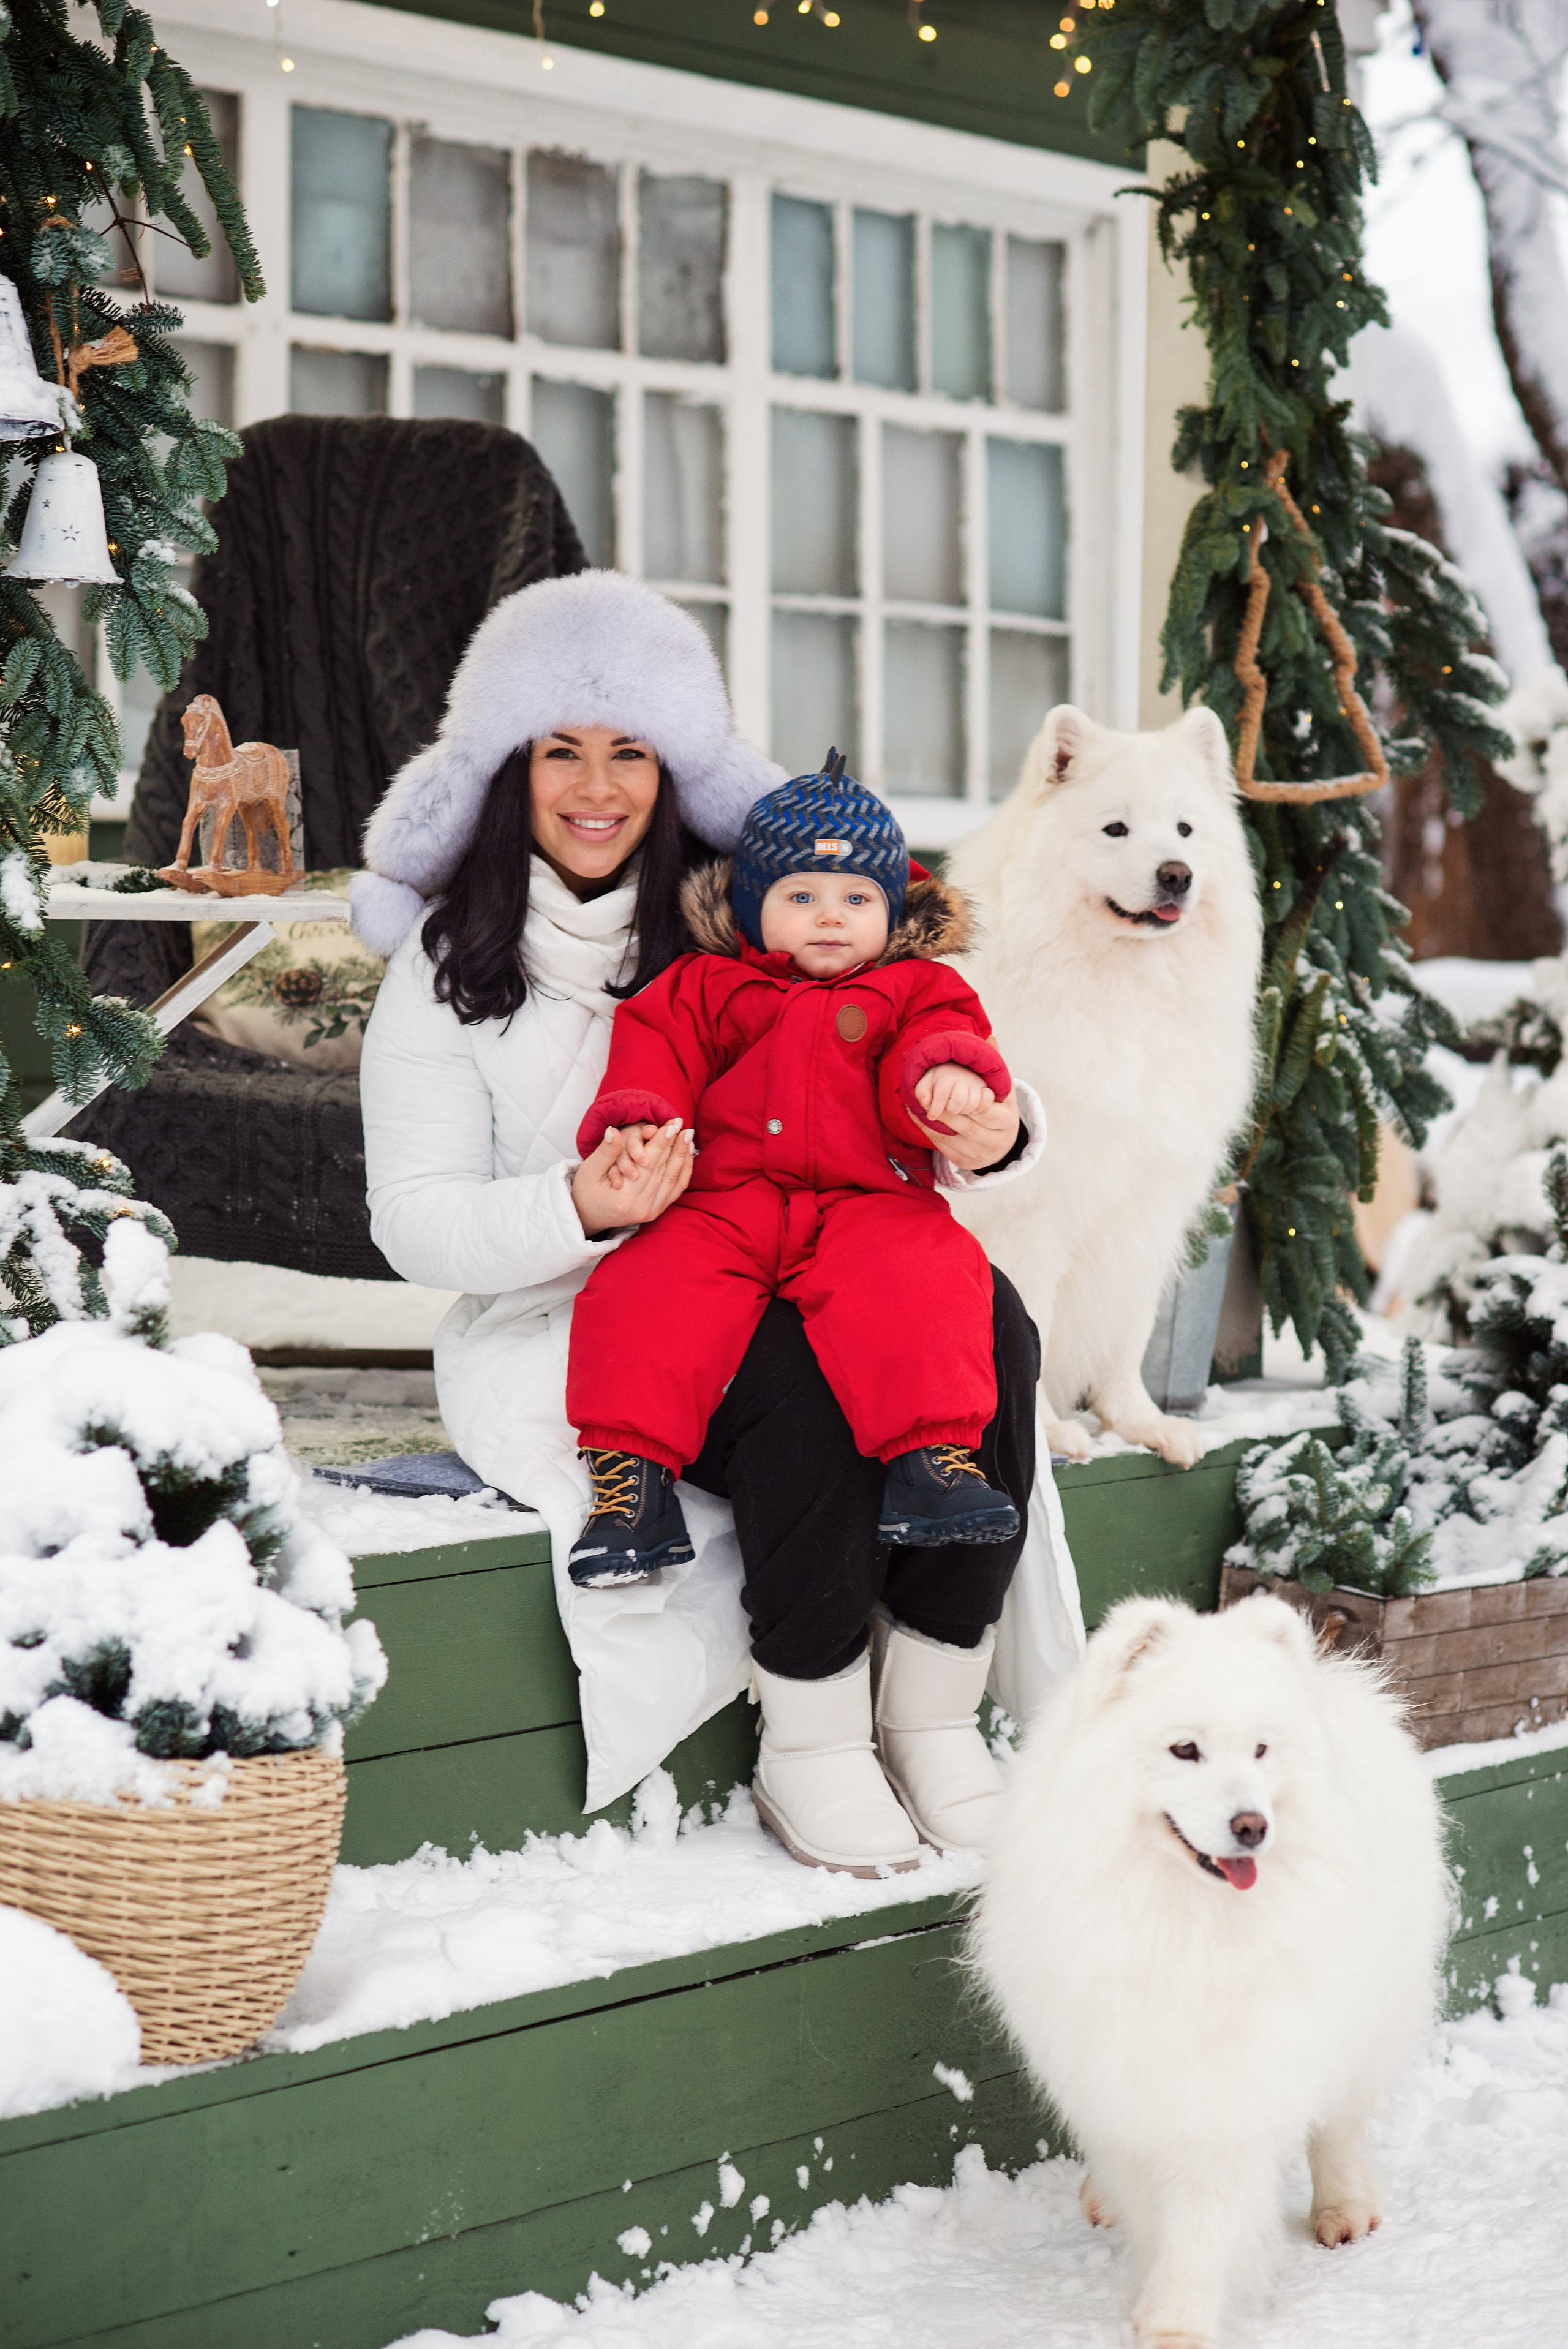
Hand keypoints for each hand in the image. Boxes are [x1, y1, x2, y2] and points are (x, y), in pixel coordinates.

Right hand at [571, 1119, 694, 1235]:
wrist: (588, 1216)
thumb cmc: (586, 1191)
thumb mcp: (589, 1170)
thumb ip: (605, 1151)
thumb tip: (613, 1131)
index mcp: (624, 1197)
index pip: (649, 1163)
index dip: (661, 1141)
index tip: (672, 1123)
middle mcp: (641, 1207)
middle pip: (663, 1169)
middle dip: (675, 1144)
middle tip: (683, 1124)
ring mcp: (651, 1211)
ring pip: (674, 1179)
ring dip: (683, 1156)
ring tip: (688, 1136)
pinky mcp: (656, 1211)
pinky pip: (676, 1189)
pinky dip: (684, 1171)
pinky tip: (687, 1154)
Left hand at [911, 1074, 1020, 1169]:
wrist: (1002, 1144)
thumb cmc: (999, 1110)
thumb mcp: (1001, 1088)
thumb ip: (995, 1064)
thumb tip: (990, 1037)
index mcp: (1006, 1122)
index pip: (983, 1110)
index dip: (963, 1099)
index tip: (947, 1086)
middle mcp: (995, 1142)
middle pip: (965, 1125)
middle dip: (944, 1110)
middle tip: (926, 1097)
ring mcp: (979, 1155)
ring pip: (951, 1137)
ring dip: (932, 1121)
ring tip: (918, 1106)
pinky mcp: (964, 1162)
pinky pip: (942, 1146)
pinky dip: (928, 1131)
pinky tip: (918, 1118)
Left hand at [915, 1062, 993, 1128]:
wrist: (956, 1069)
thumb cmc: (938, 1081)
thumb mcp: (925, 1084)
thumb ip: (922, 1093)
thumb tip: (925, 1103)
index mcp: (946, 1075)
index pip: (942, 1093)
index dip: (935, 1108)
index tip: (931, 1117)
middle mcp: (963, 1078)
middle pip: (958, 1101)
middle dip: (950, 1112)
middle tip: (946, 1112)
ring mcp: (977, 1083)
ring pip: (973, 1104)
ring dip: (964, 1112)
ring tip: (958, 1111)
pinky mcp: (986, 1089)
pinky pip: (988, 1100)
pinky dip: (980, 1108)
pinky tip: (972, 1112)